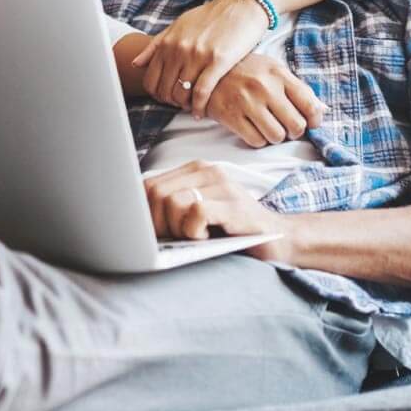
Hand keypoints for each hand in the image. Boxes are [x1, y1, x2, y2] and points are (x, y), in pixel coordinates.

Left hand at [133, 0, 272, 114]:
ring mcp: (197, 56)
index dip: (156, 95)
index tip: (165, 99)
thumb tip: (135, 64)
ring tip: (190, 108)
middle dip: (170, 102)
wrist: (241, 5)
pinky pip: (202, 92)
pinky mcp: (218, 61)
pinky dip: (200, 106)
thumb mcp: (178, 25)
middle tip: (179, 106)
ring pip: (182, 93)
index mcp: (167, 43)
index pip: (150, 80)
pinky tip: (201, 112)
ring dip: (184, 106)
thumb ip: (156, 45)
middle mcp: (179, 50)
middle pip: (165, 89)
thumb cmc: (210, 16)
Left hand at [142, 161, 296, 263]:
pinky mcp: (235, 206)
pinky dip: (192, 231)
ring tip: (192, 239)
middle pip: (155, 193)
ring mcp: (223, 186)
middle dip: (155, 223)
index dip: (142, 213)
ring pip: (171, 201)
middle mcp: (208, 171)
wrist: (279, 240)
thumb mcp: (195, 215)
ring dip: (174, 229)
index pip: (147, 185)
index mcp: (194, 170)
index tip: (151, 233)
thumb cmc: (232, 232)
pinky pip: (196, 212)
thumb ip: (169, 207)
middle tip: (173, 240)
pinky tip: (203, 239)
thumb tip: (131, 219)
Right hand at [203, 54, 326, 147]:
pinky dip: (259, 140)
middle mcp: (264, 87)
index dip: (314, 120)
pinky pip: (256, 141)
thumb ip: (298, 89)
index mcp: (278, 74)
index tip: (310, 122)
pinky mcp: (230, 116)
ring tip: (270, 128)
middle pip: (296, 125)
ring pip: (276, 136)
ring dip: (276, 137)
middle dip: (295, 131)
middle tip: (287, 127)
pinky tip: (254, 129)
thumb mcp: (273, 70)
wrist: (206, 71)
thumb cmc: (246, 71)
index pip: (310, 104)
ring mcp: (246, 102)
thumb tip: (322, 111)